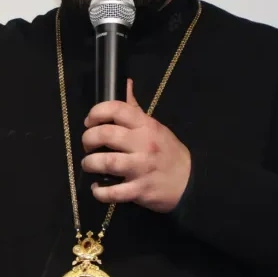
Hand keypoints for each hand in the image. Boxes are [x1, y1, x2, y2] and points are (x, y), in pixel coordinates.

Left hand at [81, 79, 191, 212]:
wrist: (190, 181)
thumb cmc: (168, 152)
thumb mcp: (155, 127)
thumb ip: (135, 110)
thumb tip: (125, 84)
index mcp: (146, 125)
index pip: (116, 109)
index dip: (96, 112)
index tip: (90, 122)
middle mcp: (143, 144)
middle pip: (105, 135)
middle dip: (88, 139)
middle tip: (87, 145)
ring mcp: (141, 168)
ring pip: (106, 162)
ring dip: (90, 164)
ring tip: (89, 165)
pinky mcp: (140, 190)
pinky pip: (113, 192)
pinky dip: (100, 192)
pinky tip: (98, 188)